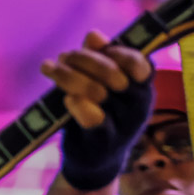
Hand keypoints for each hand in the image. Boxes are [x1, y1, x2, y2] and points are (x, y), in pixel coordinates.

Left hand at [46, 31, 152, 189]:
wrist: (93, 159)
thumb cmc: (101, 112)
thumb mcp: (102, 82)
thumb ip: (100, 57)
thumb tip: (94, 36)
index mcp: (142, 88)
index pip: (140, 63)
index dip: (116, 51)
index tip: (93, 46)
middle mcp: (138, 107)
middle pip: (112, 73)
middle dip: (83, 60)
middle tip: (63, 56)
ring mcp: (123, 127)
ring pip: (97, 92)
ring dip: (69, 76)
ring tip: (51, 68)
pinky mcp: (103, 144)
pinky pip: (93, 119)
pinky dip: (76, 104)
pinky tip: (65, 98)